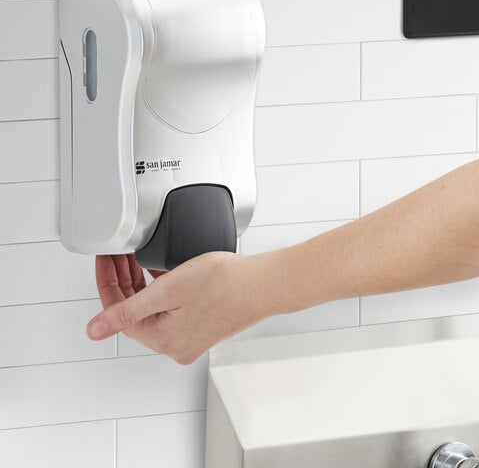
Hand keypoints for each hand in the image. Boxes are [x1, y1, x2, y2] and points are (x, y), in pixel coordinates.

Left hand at [86, 252, 268, 363]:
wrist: (264, 284)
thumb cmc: (227, 283)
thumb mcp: (169, 290)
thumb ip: (128, 310)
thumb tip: (94, 331)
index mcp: (162, 339)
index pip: (117, 311)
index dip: (106, 280)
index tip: (105, 258)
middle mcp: (174, 345)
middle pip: (135, 311)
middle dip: (123, 280)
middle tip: (119, 254)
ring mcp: (190, 339)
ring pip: (153, 310)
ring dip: (141, 284)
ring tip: (137, 259)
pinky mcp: (203, 329)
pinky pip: (171, 312)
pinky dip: (162, 292)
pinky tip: (163, 273)